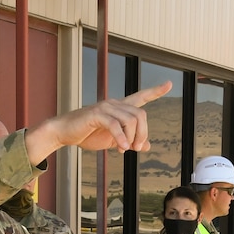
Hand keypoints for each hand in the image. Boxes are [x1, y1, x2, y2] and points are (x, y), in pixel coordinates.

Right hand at [27, 82, 171, 162]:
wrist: (64, 133)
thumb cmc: (87, 134)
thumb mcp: (113, 141)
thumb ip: (129, 141)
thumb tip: (146, 145)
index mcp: (119, 108)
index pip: (141, 97)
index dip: (155, 91)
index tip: (168, 84)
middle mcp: (114, 104)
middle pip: (140, 114)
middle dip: (143, 133)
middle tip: (136, 148)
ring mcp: (105, 108)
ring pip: (131, 120)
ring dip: (132, 138)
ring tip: (124, 149)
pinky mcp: (96, 115)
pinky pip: (115, 126)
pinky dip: (121, 139)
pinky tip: (119, 149)